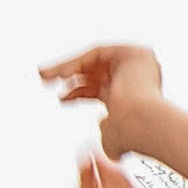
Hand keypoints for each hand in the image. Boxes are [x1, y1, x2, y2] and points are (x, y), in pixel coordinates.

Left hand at [37, 42, 173, 153]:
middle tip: (44, 78)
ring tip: (45, 75)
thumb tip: (102, 128)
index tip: (61, 98)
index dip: (78, 92)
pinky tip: (62, 73)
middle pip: (96, 70)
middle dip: (68, 74)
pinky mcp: (134, 53)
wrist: (142, 125)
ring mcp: (138, 64)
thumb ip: (106, 129)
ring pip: (93, 60)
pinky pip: (97, 52)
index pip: (101, 88)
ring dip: (66, 67)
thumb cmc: (130, 135)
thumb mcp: (111, 134)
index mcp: (132, 97)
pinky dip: (77, 62)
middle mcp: (137, 78)